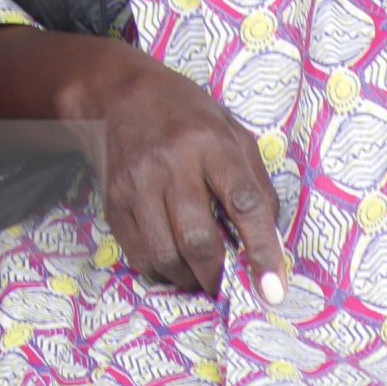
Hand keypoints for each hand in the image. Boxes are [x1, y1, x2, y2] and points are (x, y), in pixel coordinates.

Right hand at [69, 43, 288, 303]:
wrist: (124, 95)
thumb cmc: (191, 118)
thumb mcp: (235, 136)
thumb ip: (256, 187)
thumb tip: (270, 246)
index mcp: (212, 143)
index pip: (243, 202)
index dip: (261, 249)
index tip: (273, 290)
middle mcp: (171, 163)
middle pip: (197, 238)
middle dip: (217, 275)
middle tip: (227, 284)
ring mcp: (136, 183)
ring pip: (164, 253)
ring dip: (188, 278)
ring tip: (200, 275)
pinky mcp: (113, 200)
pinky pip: (138, 254)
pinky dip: (160, 271)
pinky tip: (173, 263)